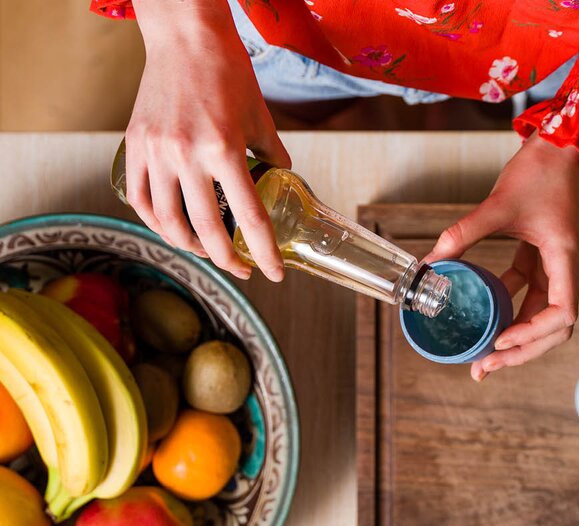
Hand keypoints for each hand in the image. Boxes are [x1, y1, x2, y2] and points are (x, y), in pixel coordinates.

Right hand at [125, 0, 290, 279]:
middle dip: (227, 260)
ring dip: (190, 247)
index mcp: (224, 149)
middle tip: (241, 270)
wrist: (185, 36)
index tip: (273, 274)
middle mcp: (186, 154)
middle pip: (206, 230)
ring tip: (207, 252)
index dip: (265, 252)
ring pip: (168, 221)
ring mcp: (156, 151)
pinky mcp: (134, 145)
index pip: (249, 217)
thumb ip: (273, 156)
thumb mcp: (261, 119)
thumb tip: (282, 180)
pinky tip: (172, 231)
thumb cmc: (228, 74)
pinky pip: (140, 199)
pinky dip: (155, 223)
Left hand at [425, 133, 578, 380]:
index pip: (562, 314)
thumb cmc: (541, 169)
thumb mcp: (498, 203)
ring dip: (515, 338)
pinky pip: (529, 295)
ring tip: (484, 358)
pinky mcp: (543, 260)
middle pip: (553, 329)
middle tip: (484, 368)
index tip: (500, 339)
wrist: (561, 143)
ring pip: (542, 318)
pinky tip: (485, 319)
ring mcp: (557, 267)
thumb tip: (429, 263)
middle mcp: (567, 269)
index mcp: (566, 259)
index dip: (532, 334)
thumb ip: (463, 234)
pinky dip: (509, 312)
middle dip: (521, 352)